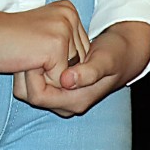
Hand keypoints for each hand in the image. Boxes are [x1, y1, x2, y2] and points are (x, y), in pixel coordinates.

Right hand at [0, 0, 92, 88]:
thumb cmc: (7, 40)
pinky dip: (42, 80)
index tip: (33, 48)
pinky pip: (60, 81)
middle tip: (29, 55)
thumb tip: (80, 78)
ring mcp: (64, 29)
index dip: (58, 62)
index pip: (82, 54)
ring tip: (27, 58)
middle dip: (56, 70)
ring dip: (48, 76)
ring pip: (71, 74)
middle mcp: (70, 16)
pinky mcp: (55, 45)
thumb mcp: (43, 38)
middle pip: (80, 64)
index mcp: (68, 11)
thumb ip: (66, 51)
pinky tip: (26, 62)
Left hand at [13, 21, 149, 116]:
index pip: (38, 96)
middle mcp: (68, 103)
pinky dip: (32, 67)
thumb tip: (66, 80)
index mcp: (77, 100)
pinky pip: (35, 82)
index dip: (31, 74)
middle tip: (28, 47)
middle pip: (30, 95)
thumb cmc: (115, 54)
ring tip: (32, 47)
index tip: (32, 51)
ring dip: (28, 69)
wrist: (123, 53)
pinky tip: (36, 50)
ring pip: (29, 89)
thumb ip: (89, 72)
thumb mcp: (105, 60)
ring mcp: (63, 96)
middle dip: (26, 72)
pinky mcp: (59, 87)